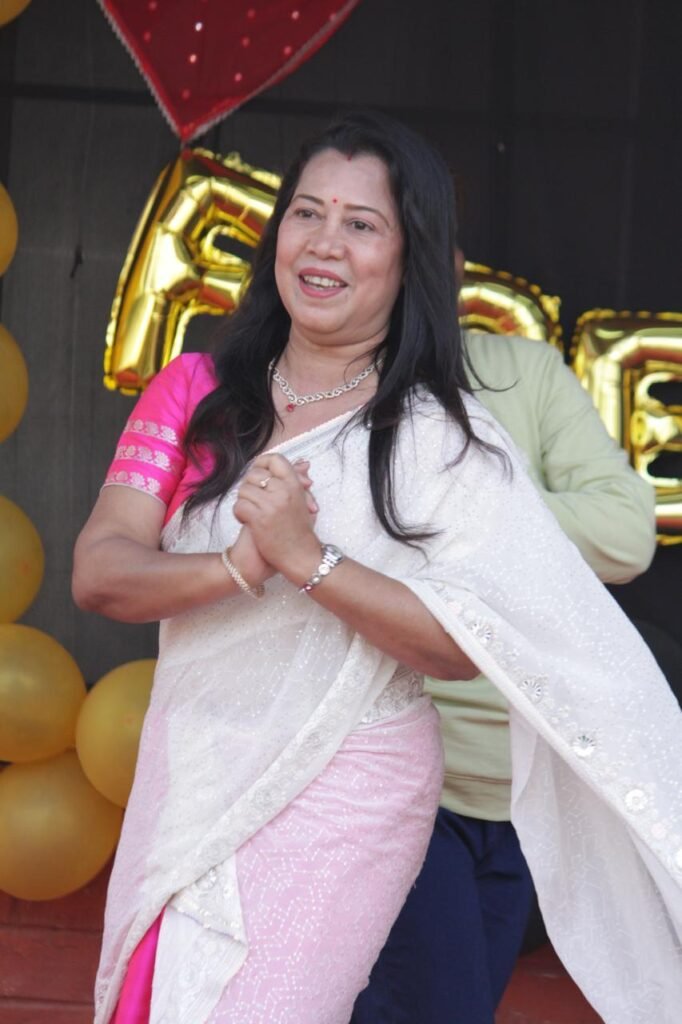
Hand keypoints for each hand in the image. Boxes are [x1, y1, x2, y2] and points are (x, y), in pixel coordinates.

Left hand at [233, 454, 320, 580]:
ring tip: (251, 512)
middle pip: (254, 475)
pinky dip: (239, 514)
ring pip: (243, 490)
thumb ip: (299, 481)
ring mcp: (271, 505)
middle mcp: (283, 491)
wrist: (301, 557)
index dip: (262, 464)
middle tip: (253, 499)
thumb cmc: (301, 531)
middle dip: (249, 486)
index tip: (259, 476)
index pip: (275, 459)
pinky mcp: (259, 519)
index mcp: (294, 485)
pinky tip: (246, 521)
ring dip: (243, 502)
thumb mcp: (303, 501)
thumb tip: (303, 462)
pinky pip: (239, 506)